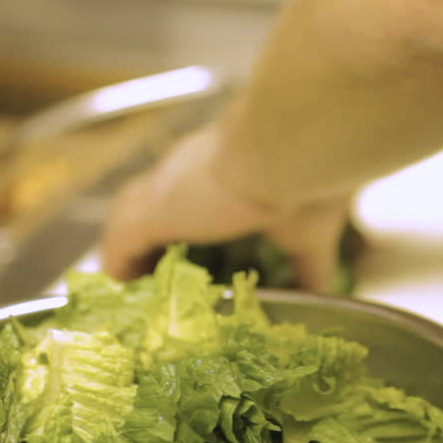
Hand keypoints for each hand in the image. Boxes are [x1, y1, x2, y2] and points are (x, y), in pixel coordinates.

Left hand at [100, 128, 354, 291]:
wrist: (290, 147)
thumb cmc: (306, 176)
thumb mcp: (310, 229)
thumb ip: (310, 265)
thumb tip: (323, 296)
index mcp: (222, 166)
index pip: (189, 189)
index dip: (182, 218)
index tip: (185, 248)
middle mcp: (187, 170)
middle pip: (149, 199)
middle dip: (146, 232)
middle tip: (150, 271)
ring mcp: (164, 188)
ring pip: (127, 218)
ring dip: (127, 249)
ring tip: (129, 284)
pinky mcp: (153, 212)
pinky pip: (120, 245)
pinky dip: (118, 266)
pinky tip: (119, 288)